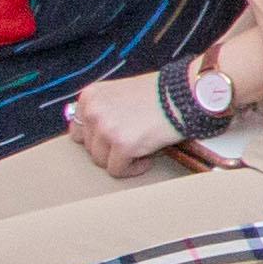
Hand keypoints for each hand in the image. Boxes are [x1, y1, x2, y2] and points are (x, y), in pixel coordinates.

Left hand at [64, 73, 184, 170]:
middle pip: (90, 148)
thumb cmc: (160, 94)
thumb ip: (103, 110)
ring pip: (101, 161)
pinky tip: (147, 157)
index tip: (113, 139)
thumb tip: (91, 136)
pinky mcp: (122, 145)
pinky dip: (133, 168)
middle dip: (111, 149)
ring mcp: (106, 129)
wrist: (185, 94)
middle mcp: (93, 111)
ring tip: (141, 148)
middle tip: (133, 141)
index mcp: (90, 96)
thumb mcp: (121, 93)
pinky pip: (117, 170)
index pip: (77, 130)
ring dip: (121, 159)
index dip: (97, 138)